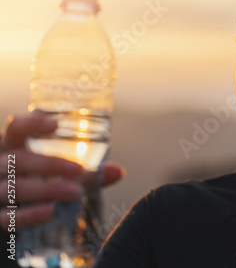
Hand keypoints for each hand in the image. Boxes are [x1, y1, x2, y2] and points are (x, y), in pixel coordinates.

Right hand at [0, 114, 124, 230]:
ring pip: (13, 187)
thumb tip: (117, 172)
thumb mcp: (59, 175)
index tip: (56, 124)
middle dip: (49, 164)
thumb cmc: (39, 185)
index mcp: (13, 148)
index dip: (32, 124)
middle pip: (18, 160)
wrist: (16, 215)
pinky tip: (49, 212)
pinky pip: (6, 218)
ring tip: (74, 192)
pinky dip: (28, 215)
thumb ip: (86, 174)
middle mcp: (0, 166)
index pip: (16, 128)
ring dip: (45, 189)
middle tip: (78, 170)